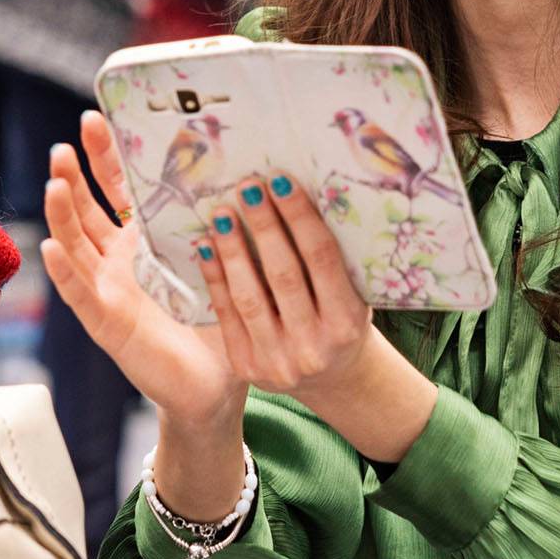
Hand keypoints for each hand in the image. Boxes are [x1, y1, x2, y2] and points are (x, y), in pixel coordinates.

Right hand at [42, 112, 245, 432]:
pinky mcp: (106, 322)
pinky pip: (80, 294)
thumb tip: (239, 162)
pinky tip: (52, 248)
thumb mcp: (217, 258)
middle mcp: (117, 258)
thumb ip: (216, 219)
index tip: (94, 117)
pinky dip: (64, 272)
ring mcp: (106, 288)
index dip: (103, 154)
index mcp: (143, 237)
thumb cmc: (219, 319)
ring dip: (62, 214)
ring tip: (54, 184)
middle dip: (73, 175)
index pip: (116, 187)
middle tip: (65, 145)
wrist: (216, 382)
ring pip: (74, 245)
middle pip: (86, 208)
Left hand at [199, 168, 438, 465]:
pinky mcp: (248, 367)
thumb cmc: (342, 319)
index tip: (281, 180)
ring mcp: (278, 360)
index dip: (300, 217)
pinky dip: (215, 278)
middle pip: (283, 274)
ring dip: (232, 250)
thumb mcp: (354, 295)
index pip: (322, 259)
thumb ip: (333, 259)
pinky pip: (227, 315)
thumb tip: (296, 195)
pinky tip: (205, 246)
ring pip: (249, 296)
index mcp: (347, 322)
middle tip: (247, 186)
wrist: (332, 378)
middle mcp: (314, 345)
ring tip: (221, 214)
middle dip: (264, 226)